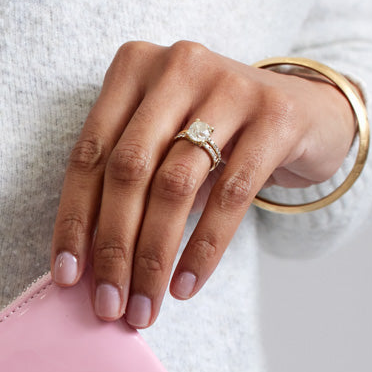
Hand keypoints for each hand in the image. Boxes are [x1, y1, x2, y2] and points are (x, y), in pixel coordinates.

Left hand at [49, 41, 357, 325]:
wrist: (307, 111)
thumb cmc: (214, 136)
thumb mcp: (162, 143)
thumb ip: (123, 186)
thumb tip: (84, 268)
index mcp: (132, 67)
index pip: (89, 154)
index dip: (74, 219)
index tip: (65, 277)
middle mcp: (177, 66)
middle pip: (128, 171)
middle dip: (113, 248)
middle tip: (108, 305)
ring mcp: (229, 86)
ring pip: (174, 186)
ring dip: (153, 258)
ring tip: (144, 305)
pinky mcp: (276, 116)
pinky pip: (230, 196)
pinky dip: (203, 249)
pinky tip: (185, 285)